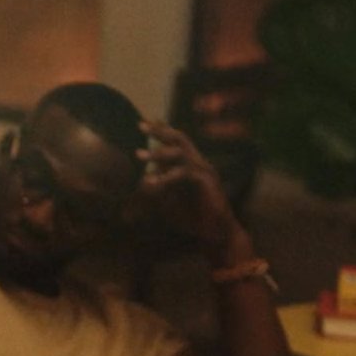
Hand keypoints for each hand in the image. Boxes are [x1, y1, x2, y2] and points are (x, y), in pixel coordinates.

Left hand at [134, 119, 240, 254]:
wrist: (216, 234)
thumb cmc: (193, 219)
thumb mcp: (169, 203)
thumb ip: (157, 191)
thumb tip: (142, 181)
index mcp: (192, 165)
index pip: (177, 142)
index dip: (162, 130)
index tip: (145, 121)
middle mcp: (200, 163)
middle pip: (180, 139)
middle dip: (160, 131)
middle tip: (140, 125)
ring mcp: (205, 171)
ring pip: (180, 154)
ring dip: (158, 154)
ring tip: (139, 155)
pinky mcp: (206, 182)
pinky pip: (183, 174)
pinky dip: (166, 177)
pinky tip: (151, 182)